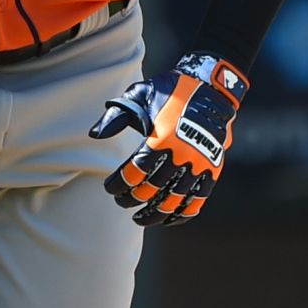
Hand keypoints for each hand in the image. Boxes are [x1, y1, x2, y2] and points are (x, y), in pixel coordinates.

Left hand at [88, 53, 248, 225]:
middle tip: (121, 202)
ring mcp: (198, 164)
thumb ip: (116, 115)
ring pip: (173, 199)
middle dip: (132, 199)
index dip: (119, 184)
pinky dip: (183, 213)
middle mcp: (181, 154)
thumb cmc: (170, 91)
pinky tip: (169, 220)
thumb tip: (95, 135)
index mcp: (160, 138)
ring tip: (140, 218)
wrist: (211, 88)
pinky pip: (197, 199)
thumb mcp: (140, 94)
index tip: (109, 188)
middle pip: (151, 188)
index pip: (135, 171)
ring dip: (154, 213)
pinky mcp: (212, 169)